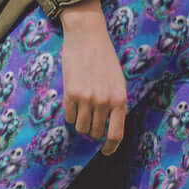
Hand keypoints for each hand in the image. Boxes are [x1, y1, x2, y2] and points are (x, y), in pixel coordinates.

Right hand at [60, 0, 127, 155]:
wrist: (88, 36)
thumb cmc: (104, 58)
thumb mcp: (118, 81)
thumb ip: (115, 103)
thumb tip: (107, 127)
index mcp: (120, 99)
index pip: (116, 134)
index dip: (110, 147)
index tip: (105, 152)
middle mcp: (105, 101)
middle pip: (95, 132)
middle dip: (92, 130)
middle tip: (90, 119)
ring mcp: (87, 98)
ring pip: (80, 127)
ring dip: (80, 123)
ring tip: (81, 109)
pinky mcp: (71, 94)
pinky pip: (68, 116)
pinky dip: (69, 114)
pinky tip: (72, 101)